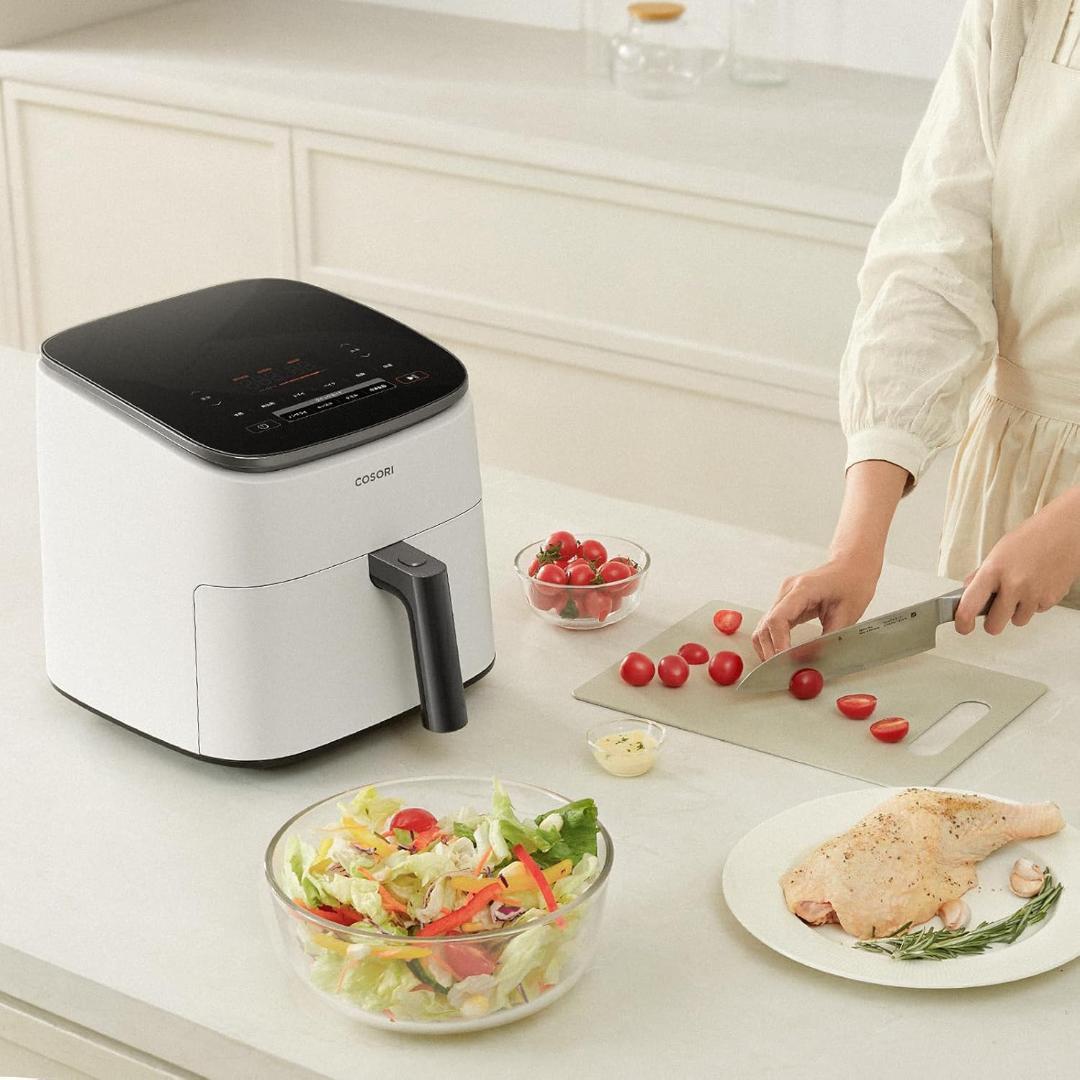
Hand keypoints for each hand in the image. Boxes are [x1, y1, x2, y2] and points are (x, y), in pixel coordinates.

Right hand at [752, 556, 880, 659]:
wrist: (852, 566)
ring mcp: (783, 596)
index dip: (778, 644)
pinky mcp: (785, 602)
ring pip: (764, 626)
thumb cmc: (853, 584)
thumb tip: (809, 662)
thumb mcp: (846, 616)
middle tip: (783, 672)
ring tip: (782, 666)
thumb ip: (827, 640)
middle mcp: (787, 591)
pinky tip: (782, 654)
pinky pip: (771, 624)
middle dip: (770, 651)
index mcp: (803, 589)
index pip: (778, 619)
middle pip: (765, 625)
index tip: (784, 663)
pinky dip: (773, 641)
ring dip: (769, 648)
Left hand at [955, 492, 1079, 634]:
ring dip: (1015, 612)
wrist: (1065, 533)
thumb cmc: (1031, 538)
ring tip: (1020, 591)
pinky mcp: (1051, 599)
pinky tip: (1036, 585)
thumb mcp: (998, 552)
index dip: (963, 622)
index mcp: (993, 571)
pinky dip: (1034, 604)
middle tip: (994, 612)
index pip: (970, 605)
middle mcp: (1013, 585)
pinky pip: (1036, 612)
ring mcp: (1033, 594)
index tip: (962, 627)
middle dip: (992, 622)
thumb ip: (981, 575)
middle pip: (994, 625)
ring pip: (1017, 621)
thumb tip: (967, 592)